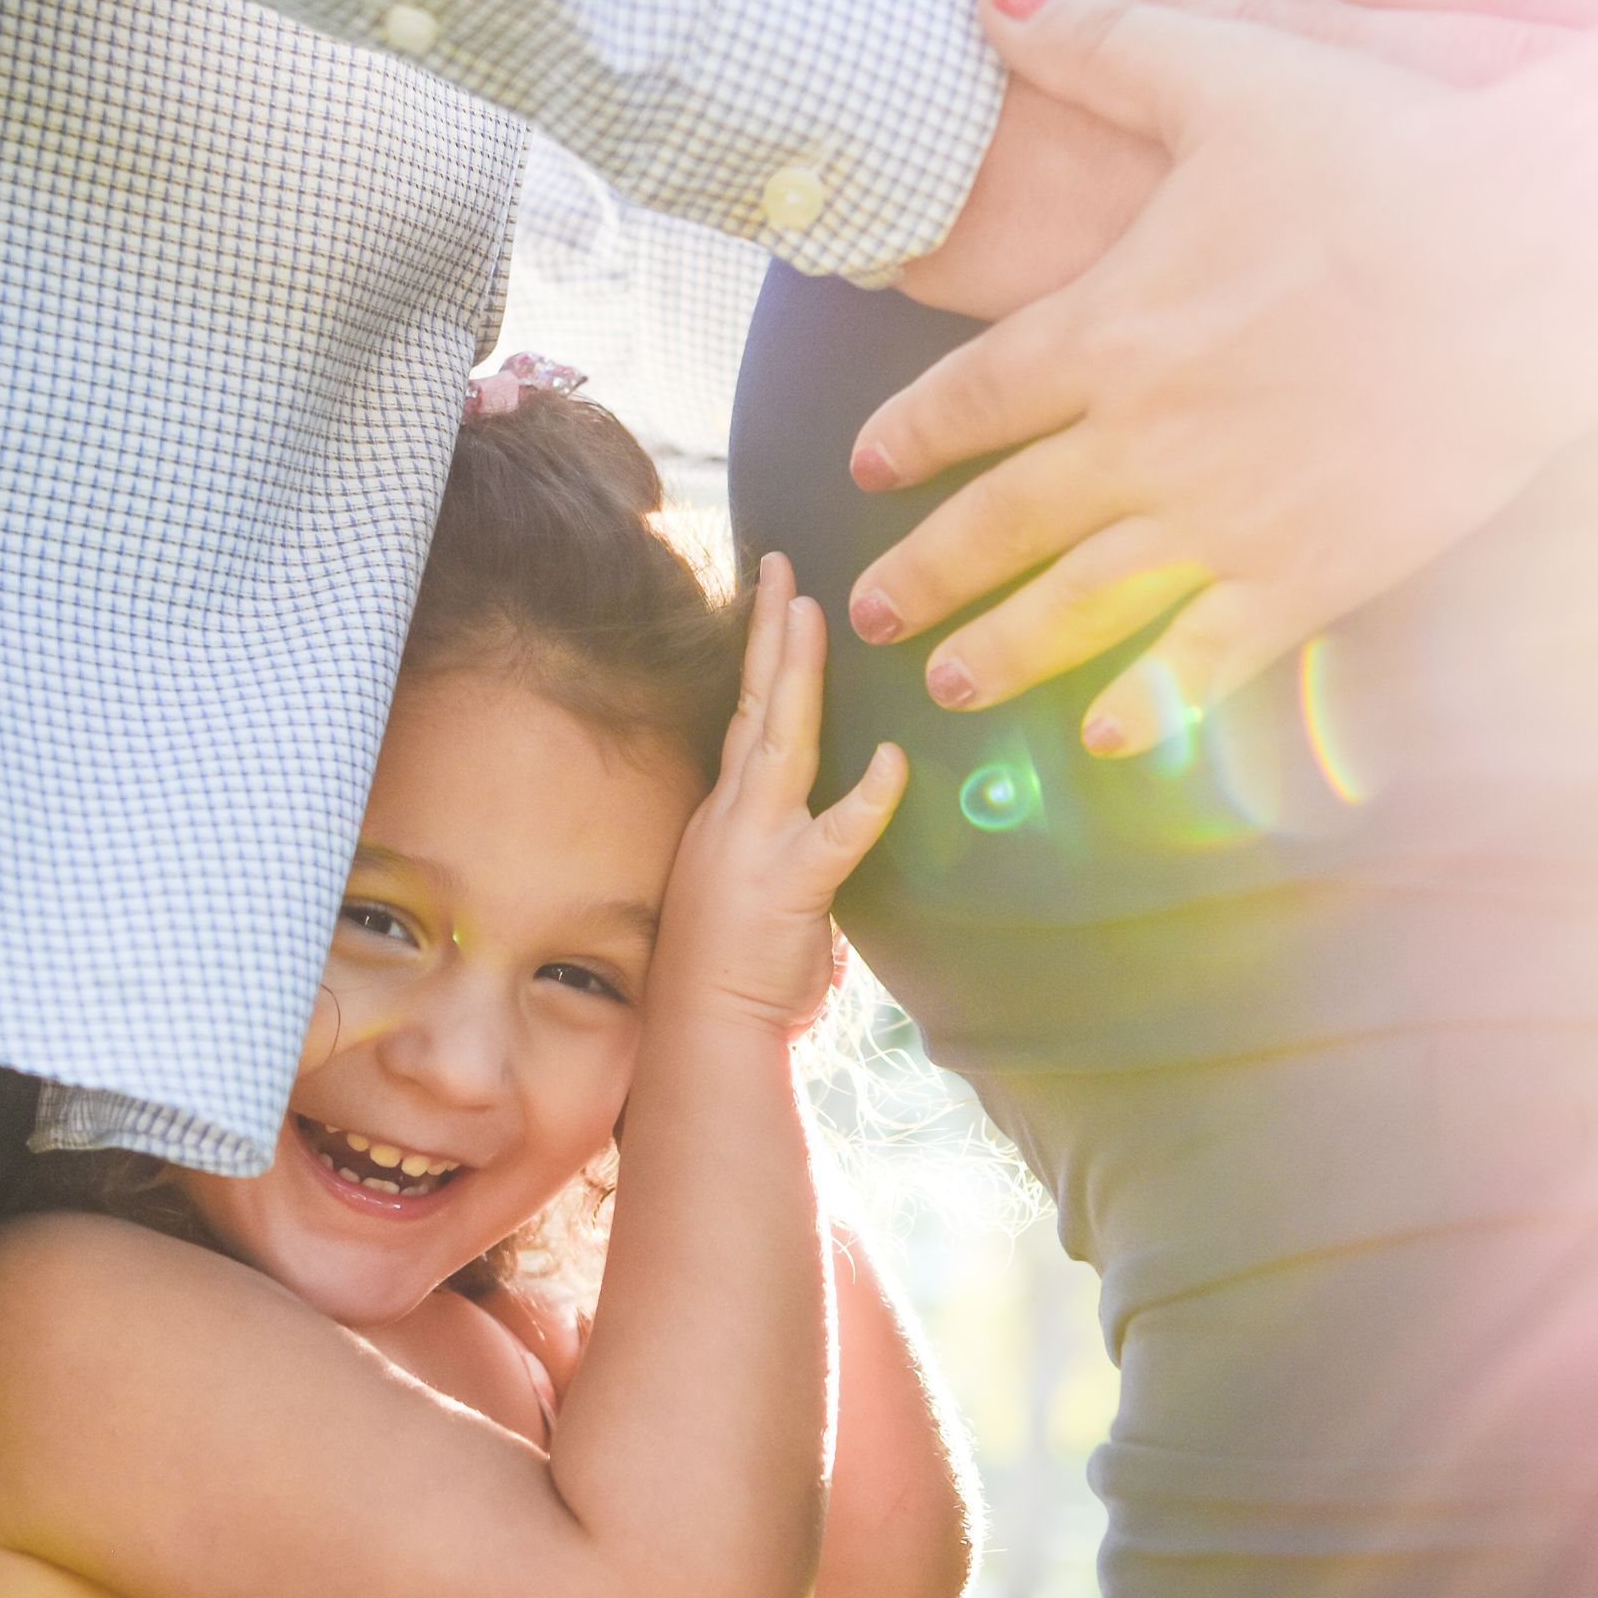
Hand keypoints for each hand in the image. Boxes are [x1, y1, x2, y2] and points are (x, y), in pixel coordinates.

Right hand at [658, 556, 905, 1035]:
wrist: (702, 1031)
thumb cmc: (731, 973)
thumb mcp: (750, 892)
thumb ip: (782, 846)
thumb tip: (815, 822)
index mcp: (726, 815)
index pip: (744, 716)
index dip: (761, 656)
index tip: (776, 595)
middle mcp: (734, 816)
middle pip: (754, 705)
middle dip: (770, 632)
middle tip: (784, 566)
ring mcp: (758, 846)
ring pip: (780, 742)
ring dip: (797, 675)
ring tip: (811, 613)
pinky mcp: (790, 887)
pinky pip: (835, 835)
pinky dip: (866, 797)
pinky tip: (896, 760)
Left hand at [851, 0, 1597, 756]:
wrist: (1535, 241)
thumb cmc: (1388, 148)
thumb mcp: (1228, 75)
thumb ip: (1099, 45)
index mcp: (1106, 328)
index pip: (968, 399)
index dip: (906, 438)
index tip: (865, 470)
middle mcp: (1142, 438)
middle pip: (999, 522)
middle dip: (926, 575)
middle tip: (872, 616)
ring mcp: (1222, 517)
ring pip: (1080, 605)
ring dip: (1007, 651)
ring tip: (958, 684)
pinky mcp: (1310, 570)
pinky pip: (1206, 659)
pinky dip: (1148, 704)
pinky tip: (1105, 735)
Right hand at [905, 0, 1597, 320]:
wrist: (866, 62)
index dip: (1587, 1)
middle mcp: (1283, 82)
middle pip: (1471, 101)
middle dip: (1574, 129)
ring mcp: (1232, 200)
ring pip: (1393, 224)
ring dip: (1493, 253)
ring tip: (1575, 293)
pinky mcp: (1165, 296)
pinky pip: (1279, 337)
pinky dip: (1371, 346)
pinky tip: (1427, 405)